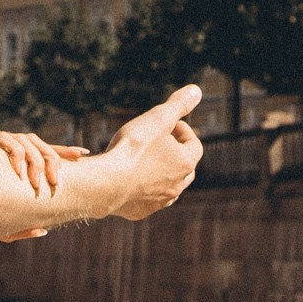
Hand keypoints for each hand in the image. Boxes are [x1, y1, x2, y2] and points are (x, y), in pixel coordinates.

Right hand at [0, 129, 88, 239]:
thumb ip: (19, 227)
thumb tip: (44, 231)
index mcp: (16, 164)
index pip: (44, 154)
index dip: (63, 152)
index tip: (82, 154)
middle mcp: (9, 150)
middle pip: (40, 145)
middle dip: (53, 160)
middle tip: (56, 181)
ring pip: (26, 142)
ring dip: (34, 161)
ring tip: (37, 183)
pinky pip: (6, 141)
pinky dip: (14, 153)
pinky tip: (17, 171)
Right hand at [97, 84, 204, 219]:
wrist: (106, 184)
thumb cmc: (132, 150)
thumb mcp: (157, 119)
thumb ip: (178, 105)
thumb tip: (196, 90)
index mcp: (185, 163)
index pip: (194, 145)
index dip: (182, 131)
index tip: (167, 124)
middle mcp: (178, 186)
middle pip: (185, 168)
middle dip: (175, 154)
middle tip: (158, 143)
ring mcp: (160, 201)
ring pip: (168, 186)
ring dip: (161, 173)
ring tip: (144, 162)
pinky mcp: (140, 212)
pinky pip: (148, 199)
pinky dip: (143, 190)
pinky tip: (130, 182)